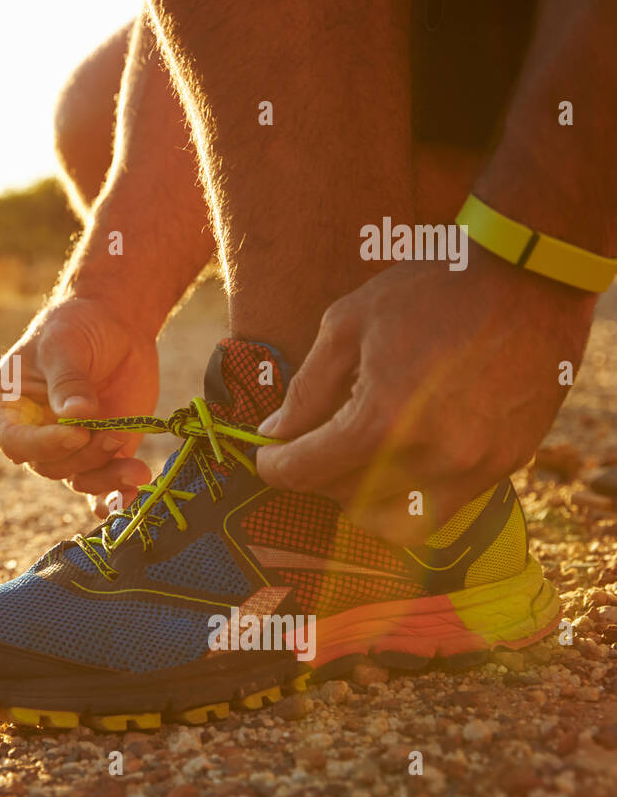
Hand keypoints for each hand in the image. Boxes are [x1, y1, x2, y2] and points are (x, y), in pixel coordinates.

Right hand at [0, 295, 157, 500]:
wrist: (115, 326)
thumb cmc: (76, 326)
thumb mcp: (65, 343)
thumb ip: (68, 379)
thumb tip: (77, 415)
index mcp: (2, 408)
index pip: (13, 441)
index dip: (43, 444)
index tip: (77, 432)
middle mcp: (29, 435)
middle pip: (49, 464)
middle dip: (83, 454)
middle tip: (115, 434)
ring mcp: (64, 448)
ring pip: (78, 478)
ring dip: (106, 475)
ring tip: (136, 466)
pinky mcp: (97, 456)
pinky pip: (100, 488)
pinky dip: (115, 497)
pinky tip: (133, 495)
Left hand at [255, 249, 595, 545]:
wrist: (530, 274)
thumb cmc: (432, 289)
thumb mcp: (348, 324)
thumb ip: (308, 388)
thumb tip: (276, 434)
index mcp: (383, 420)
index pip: (307, 472)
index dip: (274, 467)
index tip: (266, 457)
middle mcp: (433, 456)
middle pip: (348, 500)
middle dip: (319, 477)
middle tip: (313, 446)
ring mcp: (476, 466)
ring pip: (399, 522)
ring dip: (367, 499)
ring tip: (358, 459)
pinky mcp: (508, 463)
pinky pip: (447, 506)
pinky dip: (414, 492)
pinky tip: (406, 452)